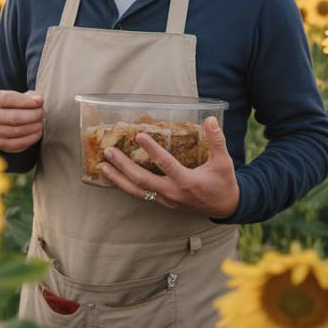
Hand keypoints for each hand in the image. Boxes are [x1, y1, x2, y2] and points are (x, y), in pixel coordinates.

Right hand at [0, 90, 43, 152]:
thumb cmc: (19, 105)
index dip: (27, 101)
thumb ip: (32, 96)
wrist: (7, 118)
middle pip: (15, 117)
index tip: (41, 101)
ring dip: (34, 127)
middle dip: (34, 115)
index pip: (9, 99)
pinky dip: (31, 138)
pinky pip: (18, 143)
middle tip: (43, 113)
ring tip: (41, 122)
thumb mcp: (24, 96)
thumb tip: (39, 100)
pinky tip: (38, 132)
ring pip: (17, 131)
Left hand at [99, 116, 239, 218]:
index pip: (166, 164)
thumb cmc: (223, 182)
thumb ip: (217, 140)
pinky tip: (114, 177)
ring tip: (102, 165)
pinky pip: (140, 195)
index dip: (152, 150)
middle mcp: (173, 193)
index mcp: (187, 182)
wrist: (224, 207)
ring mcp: (166, 200)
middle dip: (124, 166)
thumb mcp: (223, 161)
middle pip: (142, 181)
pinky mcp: (163, 203)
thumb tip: (210, 119)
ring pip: (137, 191)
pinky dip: (125, 186)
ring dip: (118, 179)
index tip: (139, 136)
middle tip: (109, 151)